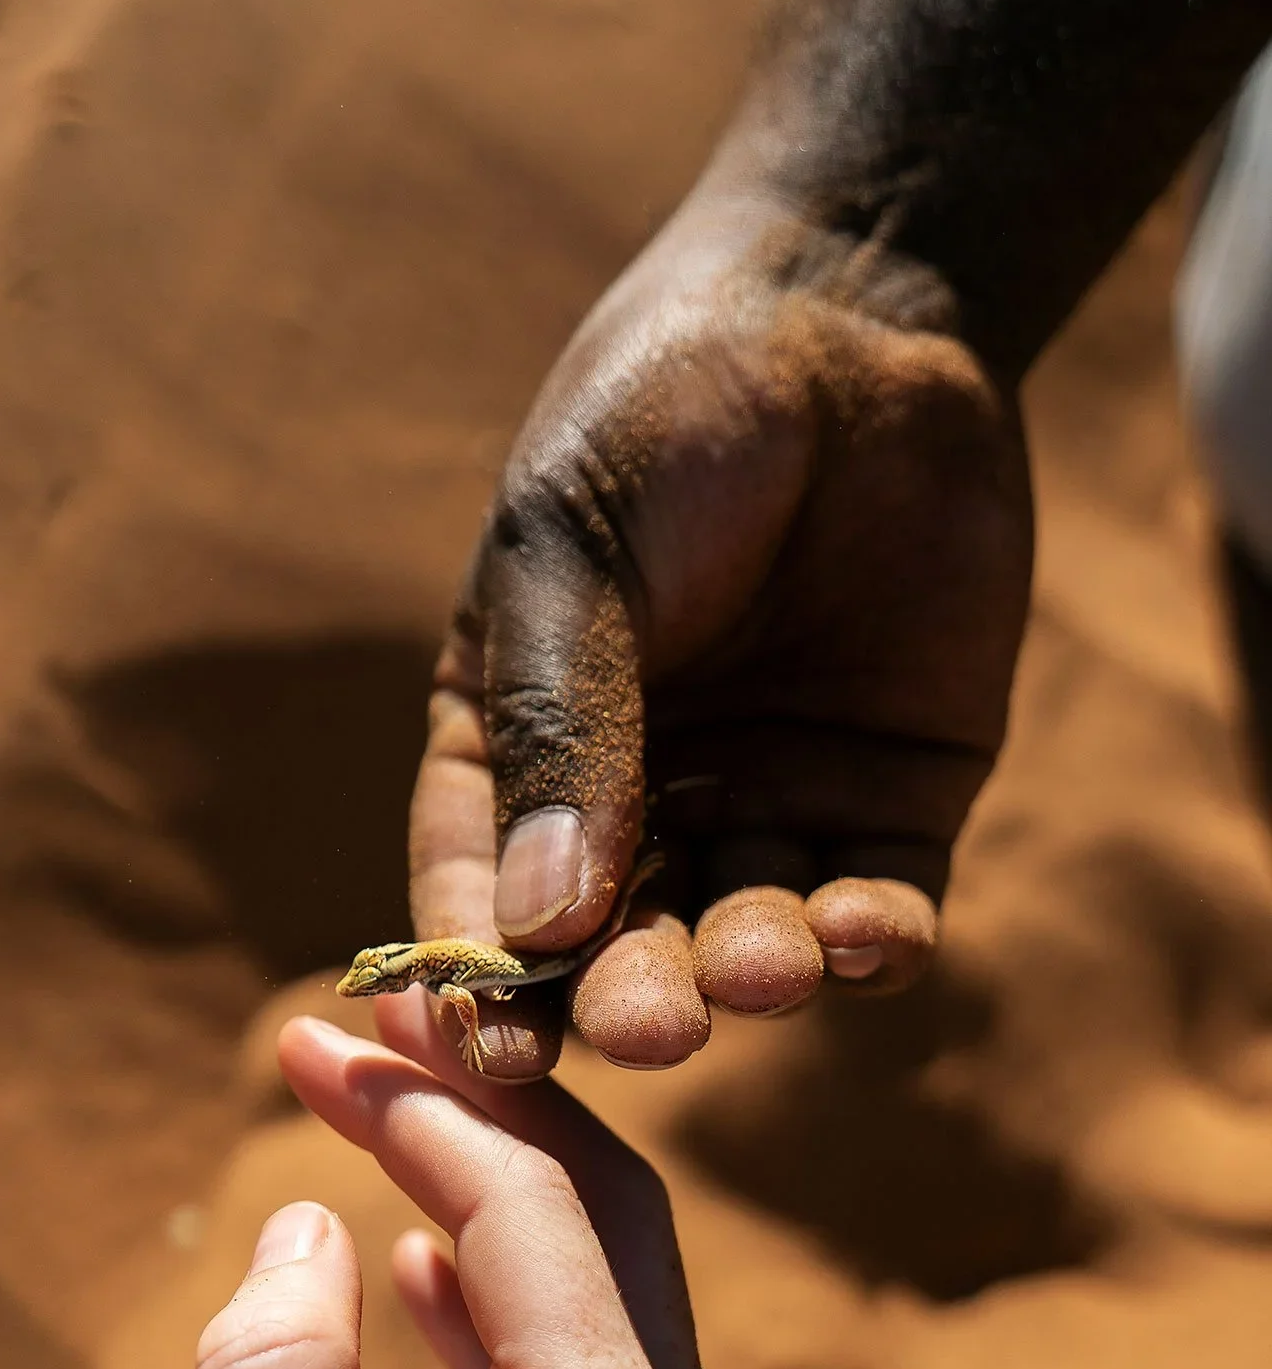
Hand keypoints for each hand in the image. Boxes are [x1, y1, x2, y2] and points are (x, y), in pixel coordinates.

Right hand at [197, 996, 741, 1368]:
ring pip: (603, 1286)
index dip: (415, 1105)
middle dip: (482, 1109)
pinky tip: (422, 1270)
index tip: (311, 1037)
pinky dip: (503, 1299)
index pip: (531, 1206)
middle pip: (604, 1214)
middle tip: (363, 1034)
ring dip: (491, 1192)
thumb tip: (308, 1226)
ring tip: (378, 1118)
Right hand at [410, 184, 1031, 1076]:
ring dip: (751, 973)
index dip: (487, 975)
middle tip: (654, 1028)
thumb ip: (559, 728)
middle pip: (617, 941)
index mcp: (516, 738)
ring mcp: (763, 801)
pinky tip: (864, 938)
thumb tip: (542, 925)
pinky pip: (874, 901)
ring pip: (745, 938)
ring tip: (761, 967)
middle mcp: (635, 794)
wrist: (857, 317)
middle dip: (631, 995)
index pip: (482, 884)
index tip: (500, 1051)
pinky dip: (870, 940)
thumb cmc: (669, 418)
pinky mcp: (886, 796)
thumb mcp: (576, 554)